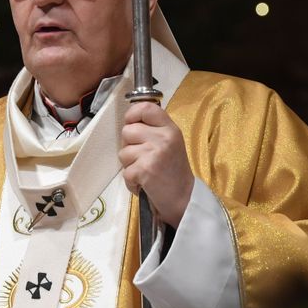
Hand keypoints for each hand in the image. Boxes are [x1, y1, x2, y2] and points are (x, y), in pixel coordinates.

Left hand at [119, 101, 193, 227]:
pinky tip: (144, 183)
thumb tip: (129, 121)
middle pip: (127, 130)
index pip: (146, 108)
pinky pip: (125, 171)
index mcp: (170, 128)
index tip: (132, 123)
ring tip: (146, 171)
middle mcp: (163, 138)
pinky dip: (131, 181)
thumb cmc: (174, 171)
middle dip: (129, 145)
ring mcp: (153, 153)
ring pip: (123, 152)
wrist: (185, 199)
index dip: (132, 114)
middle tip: (143, 157)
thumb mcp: (171, 142)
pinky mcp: (144, 170)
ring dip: (130, 165)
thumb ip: (154, 129)